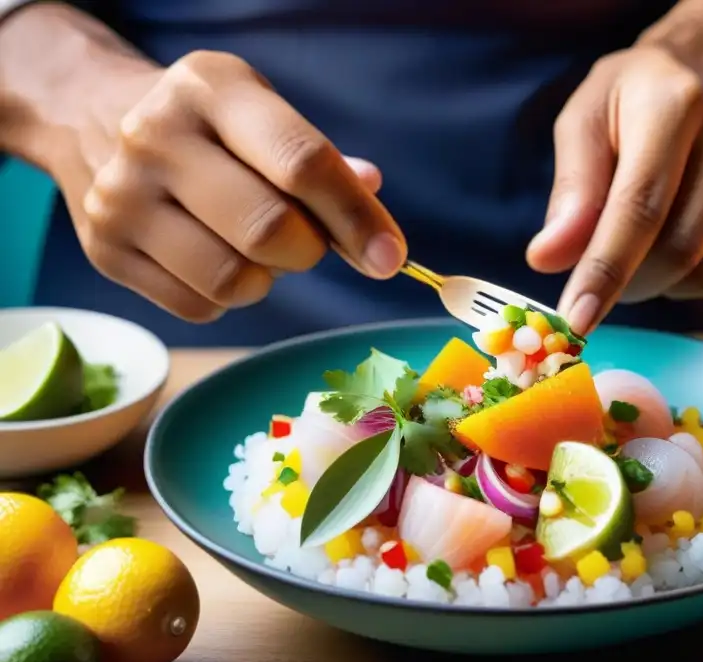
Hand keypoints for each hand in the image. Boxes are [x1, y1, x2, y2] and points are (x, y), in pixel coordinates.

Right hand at [53, 50, 404, 321]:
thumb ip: (319, 158)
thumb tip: (371, 192)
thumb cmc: (204, 125)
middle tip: (304, 242)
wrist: (89, 117)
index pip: (302, 163)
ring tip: (249, 247)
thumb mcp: (259, 112)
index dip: (357, 218)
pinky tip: (210, 256)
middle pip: (269, 230)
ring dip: (264, 279)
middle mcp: (157, 136)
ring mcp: (121, 197)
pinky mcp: (105, 251)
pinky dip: (224, 296)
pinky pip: (199, 307)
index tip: (390, 256)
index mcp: (211, 89)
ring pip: (232, 279)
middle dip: (309, 250)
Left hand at [526, 45, 702, 334]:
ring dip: (658, 285)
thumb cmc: (631, 104)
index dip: (606, 271)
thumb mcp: (584, 122)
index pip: (640, 207)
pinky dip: (687, 278)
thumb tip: (547, 259)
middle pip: (679, 250)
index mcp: (675, 103)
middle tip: (597, 281)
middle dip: (628, 284)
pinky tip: (675, 237)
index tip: (576, 321)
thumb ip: (570, 191)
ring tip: (637, 249)